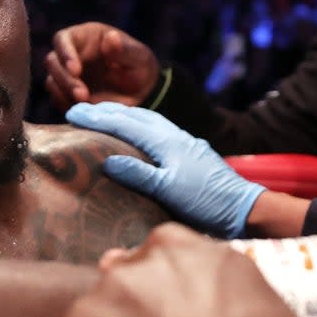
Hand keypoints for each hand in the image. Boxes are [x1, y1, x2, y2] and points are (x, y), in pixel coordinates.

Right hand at [44, 21, 160, 111]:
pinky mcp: (67, 94)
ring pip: (51, 81)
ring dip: (64, 93)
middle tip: (82, 95)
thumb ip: (125, 50)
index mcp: (85, 37)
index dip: (65, 52)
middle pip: (52, 61)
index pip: (63, 38)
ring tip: (85, 103)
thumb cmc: (140, 68)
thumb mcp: (139, 58)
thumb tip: (110, 38)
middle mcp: (71, 54)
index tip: (76, 70)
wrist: (142, 95)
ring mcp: (67, 75)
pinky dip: (66, 104)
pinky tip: (83, 109)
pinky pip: (57, 99)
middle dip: (65, 78)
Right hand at [66, 101, 265, 237]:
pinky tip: (138, 134)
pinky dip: (140, 126)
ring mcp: (185, 142)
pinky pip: (158, 130)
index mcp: (166, 142)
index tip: (72, 113)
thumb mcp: (169, 191)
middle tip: (81, 109)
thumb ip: (139, 174)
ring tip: (104, 115)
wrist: (244, 208)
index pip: (125, 124)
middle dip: (106, 111)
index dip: (97, 118)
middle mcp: (175, 136)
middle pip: (135, 116)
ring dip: (124, 115)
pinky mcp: (192, 151)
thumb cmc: (206, 202)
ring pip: (149, 120)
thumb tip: (107, 160)